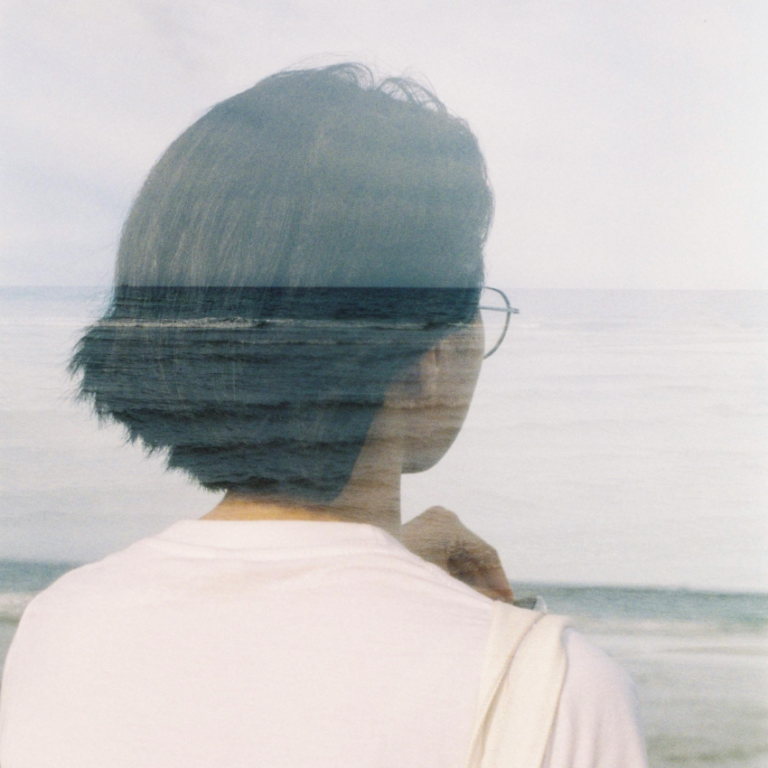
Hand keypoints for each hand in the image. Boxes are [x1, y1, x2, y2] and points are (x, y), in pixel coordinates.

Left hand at [400, 506, 514, 602]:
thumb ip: (473, 594)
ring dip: (470, 579)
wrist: (362, 567)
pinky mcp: (422, 531)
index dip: (500, 580)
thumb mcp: (441, 585)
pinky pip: (447, 553)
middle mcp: (443, 518)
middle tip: (495, 606)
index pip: (487, 553)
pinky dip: (455, 573)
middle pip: (474, 554)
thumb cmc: (401, 575)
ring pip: (461, 555)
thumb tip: (499, 606)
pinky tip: (459, 593)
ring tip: (477, 604)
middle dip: (485, 582)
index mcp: (451, 526)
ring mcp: (431, 522)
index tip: (509, 601)